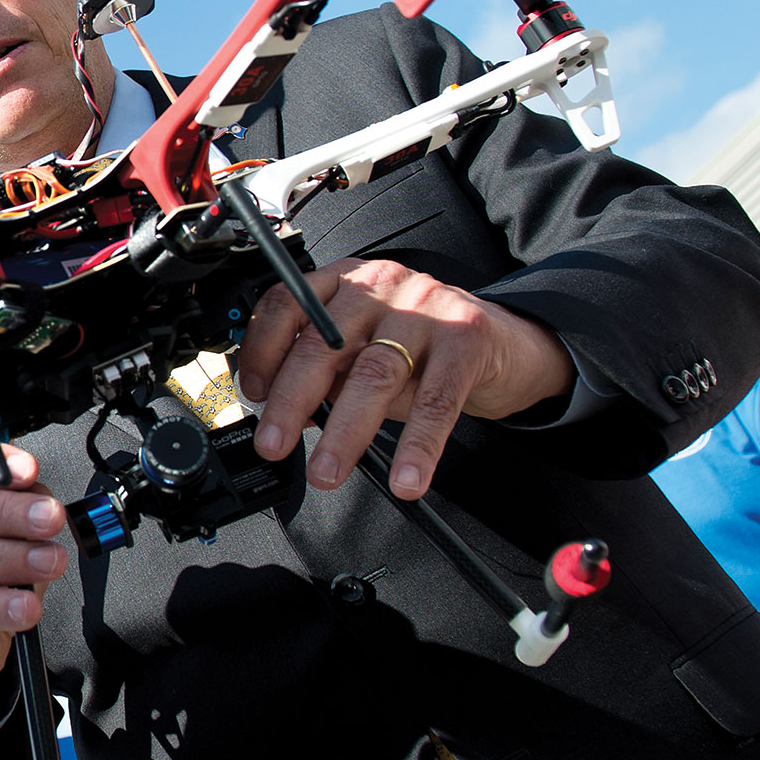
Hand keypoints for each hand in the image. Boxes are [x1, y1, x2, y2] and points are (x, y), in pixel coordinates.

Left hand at [237, 256, 575, 500]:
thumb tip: (283, 415)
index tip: (252, 393)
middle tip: (273, 445)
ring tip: (327, 472)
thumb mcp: (366, 347)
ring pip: (375, 374)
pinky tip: (408, 479)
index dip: (262, 349)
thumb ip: (329, 370)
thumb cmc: (424, 348)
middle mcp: (382, 286)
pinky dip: (418, 446)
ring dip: (345, 432)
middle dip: (292, 400)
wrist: (507, 342)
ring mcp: (426, 309)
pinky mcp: (468, 340)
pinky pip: (436, 401)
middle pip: (325, 344)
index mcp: (345, 280)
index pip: (287, 304)